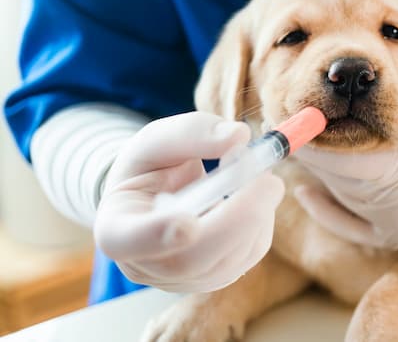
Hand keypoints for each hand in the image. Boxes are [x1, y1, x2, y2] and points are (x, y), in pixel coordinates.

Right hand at [93, 112, 283, 291]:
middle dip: (236, 220)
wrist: (160, 191)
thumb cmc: (153, 165)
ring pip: (226, 261)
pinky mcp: (215, 277)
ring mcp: (180, 279)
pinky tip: (255, 196)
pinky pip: (248, 255)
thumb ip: (192, 132)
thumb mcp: (160, 139)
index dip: (157, 235)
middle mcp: (145, 265)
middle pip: (189, 260)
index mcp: (115, 227)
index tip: (188, 223)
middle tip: (268, 181)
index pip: (127, 241)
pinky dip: (262, 221)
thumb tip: (238, 136)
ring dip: (256, 215)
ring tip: (261, 176)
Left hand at [293, 8, 397, 249]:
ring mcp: (394, 229)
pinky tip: (306, 190)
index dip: (308, 138)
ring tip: (292, 138)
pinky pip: (348, 227)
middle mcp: (394, 212)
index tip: (286, 113)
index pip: (340, 161)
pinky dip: (326, 209)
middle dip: (308, 149)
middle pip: (333, 178)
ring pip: (339, 198)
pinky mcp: (397, 237)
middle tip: (279, 118)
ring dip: (318, 170)